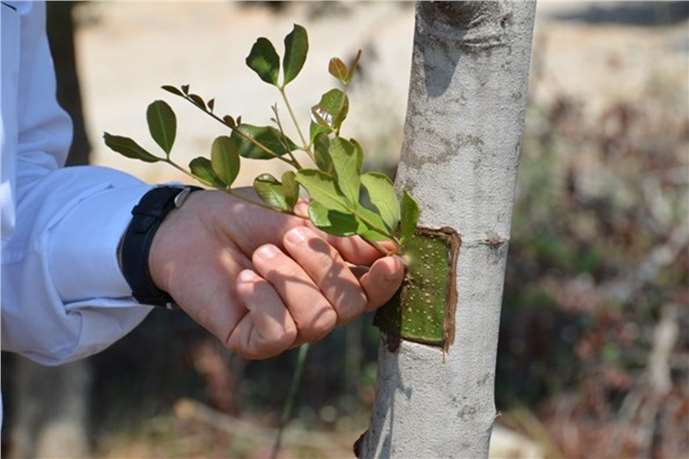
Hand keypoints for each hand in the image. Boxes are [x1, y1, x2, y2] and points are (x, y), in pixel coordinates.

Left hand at [148, 188, 403, 358]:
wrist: (190, 225)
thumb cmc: (248, 216)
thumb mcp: (298, 214)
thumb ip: (340, 234)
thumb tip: (387, 248)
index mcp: (331, 276)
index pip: (371, 290)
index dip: (385, 280)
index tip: (390, 260)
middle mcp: (315, 305)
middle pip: (350, 306)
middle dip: (326, 267)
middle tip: (292, 236)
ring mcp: (287, 326)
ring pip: (319, 322)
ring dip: (291, 280)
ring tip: (261, 254)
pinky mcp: (254, 341)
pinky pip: (279, 333)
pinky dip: (264, 301)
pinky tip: (244, 280)